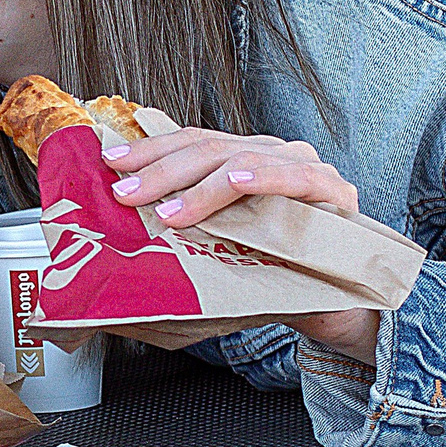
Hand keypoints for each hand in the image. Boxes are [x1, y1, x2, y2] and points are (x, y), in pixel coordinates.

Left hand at [102, 127, 379, 361]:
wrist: (332, 304)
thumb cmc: (271, 271)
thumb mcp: (218, 242)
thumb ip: (186, 222)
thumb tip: (123, 221)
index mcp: (244, 157)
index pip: (192, 142)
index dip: (151, 150)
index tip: (111, 163)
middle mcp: (273, 153)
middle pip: (210, 149)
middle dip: (161, 170)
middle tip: (125, 192)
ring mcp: (305, 167)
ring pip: (244, 161)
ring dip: (201, 187)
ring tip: (168, 211)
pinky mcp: (334, 191)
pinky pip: (296, 178)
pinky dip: (263, 178)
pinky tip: (235, 182)